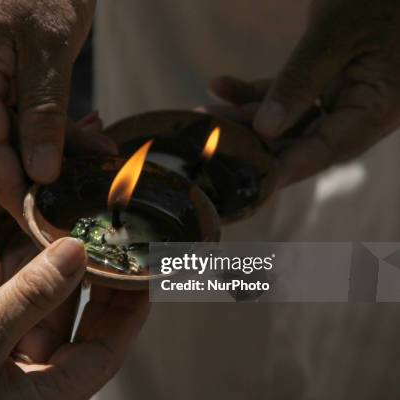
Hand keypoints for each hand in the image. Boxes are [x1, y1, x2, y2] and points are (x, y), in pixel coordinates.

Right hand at [0, 0, 111, 223]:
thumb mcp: (54, 50)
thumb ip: (46, 114)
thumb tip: (42, 172)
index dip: (12, 187)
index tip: (36, 220)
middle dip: (30, 171)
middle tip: (69, 197)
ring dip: (36, 148)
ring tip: (82, 163)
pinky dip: (31, 125)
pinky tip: (64, 138)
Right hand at [0, 239, 148, 399]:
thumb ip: (32, 294)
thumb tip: (77, 253)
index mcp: (49, 397)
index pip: (110, 349)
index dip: (130, 308)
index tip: (142, 271)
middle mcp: (39, 392)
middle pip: (91, 339)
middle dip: (106, 297)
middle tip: (114, 254)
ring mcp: (16, 382)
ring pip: (61, 330)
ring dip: (71, 294)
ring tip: (80, 252)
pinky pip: (31, 328)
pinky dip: (39, 299)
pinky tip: (36, 271)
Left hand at [209, 0, 399, 186]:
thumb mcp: (334, 36)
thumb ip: (301, 81)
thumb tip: (266, 128)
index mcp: (377, 108)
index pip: (326, 150)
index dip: (285, 168)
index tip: (247, 180)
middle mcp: (360, 111)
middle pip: (301, 141)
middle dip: (254, 143)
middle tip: (212, 143)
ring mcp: (341, 98)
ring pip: (288, 121)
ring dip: (245, 117)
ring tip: (205, 113)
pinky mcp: (324, 83)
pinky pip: (285, 96)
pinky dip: (253, 92)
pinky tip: (219, 85)